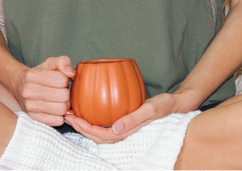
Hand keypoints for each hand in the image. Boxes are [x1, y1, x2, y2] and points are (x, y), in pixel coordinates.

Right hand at [11, 56, 74, 125]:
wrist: (20, 86)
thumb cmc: (40, 74)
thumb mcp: (50, 63)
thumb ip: (63, 62)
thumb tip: (71, 73)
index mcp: (33, 75)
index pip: (61, 80)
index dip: (65, 80)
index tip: (61, 80)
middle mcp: (29, 91)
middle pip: (63, 96)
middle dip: (66, 93)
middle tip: (62, 91)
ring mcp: (30, 106)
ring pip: (61, 109)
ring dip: (64, 105)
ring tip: (59, 100)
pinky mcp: (34, 118)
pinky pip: (56, 121)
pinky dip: (60, 116)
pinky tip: (56, 109)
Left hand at [64, 93, 179, 143]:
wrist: (175, 104)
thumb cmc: (164, 106)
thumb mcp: (150, 110)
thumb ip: (133, 119)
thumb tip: (116, 128)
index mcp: (128, 133)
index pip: (101, 135)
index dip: (85, 128)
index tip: (73, 118)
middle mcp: (124, 133)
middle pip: (97, 136)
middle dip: (80, 127)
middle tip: (66, 115)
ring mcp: (124, 128)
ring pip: (100, 131)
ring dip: (85, 125)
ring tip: (73, 114)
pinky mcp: (125, 122)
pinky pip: (106, 124)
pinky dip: (94, 119)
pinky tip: (88, 109)